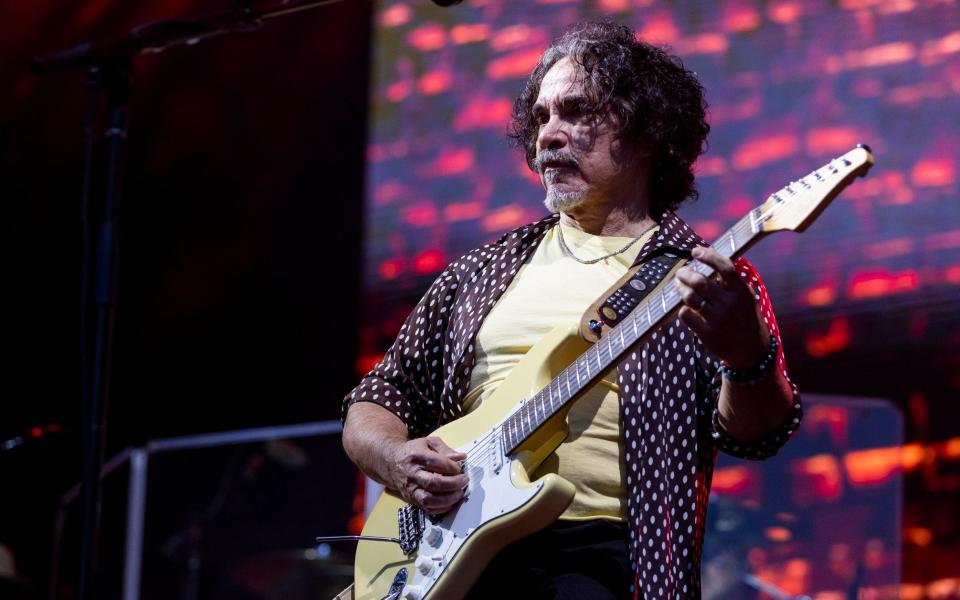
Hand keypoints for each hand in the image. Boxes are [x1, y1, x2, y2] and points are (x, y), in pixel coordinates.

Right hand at [386, 436, 467, 514]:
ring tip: (459, 494)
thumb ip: (445, 449)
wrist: (392, 462)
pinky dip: (441, 509)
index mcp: (416, 456)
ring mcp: (411, 489)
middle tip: (464, 481)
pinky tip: (451, 502)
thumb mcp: (428, 443)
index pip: (435, 463)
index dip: (451, 467)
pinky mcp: (411, 499)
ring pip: (429, 499)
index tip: (460, 469)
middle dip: (452, 484)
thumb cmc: (414, 452)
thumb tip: (461, 457)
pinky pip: (427, 509)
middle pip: (433, 483)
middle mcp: (412, 474)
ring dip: (448, 499)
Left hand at [675, 247, 768, 368]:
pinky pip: (686, 314)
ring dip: (680, 289)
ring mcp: (717, 318)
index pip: (725, 267)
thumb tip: (710, 260)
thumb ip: (732, 282)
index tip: (695, 251)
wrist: (751, 350)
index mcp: (741, 291)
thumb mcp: (747, 298)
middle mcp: (729, 303)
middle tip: (680, 272)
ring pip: (690, 297)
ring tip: (679, 286)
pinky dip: (683, 309)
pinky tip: (686, 308)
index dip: (709, 256)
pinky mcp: (707, 332)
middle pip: (700, 282)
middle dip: (685, 274)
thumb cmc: (745, 318)